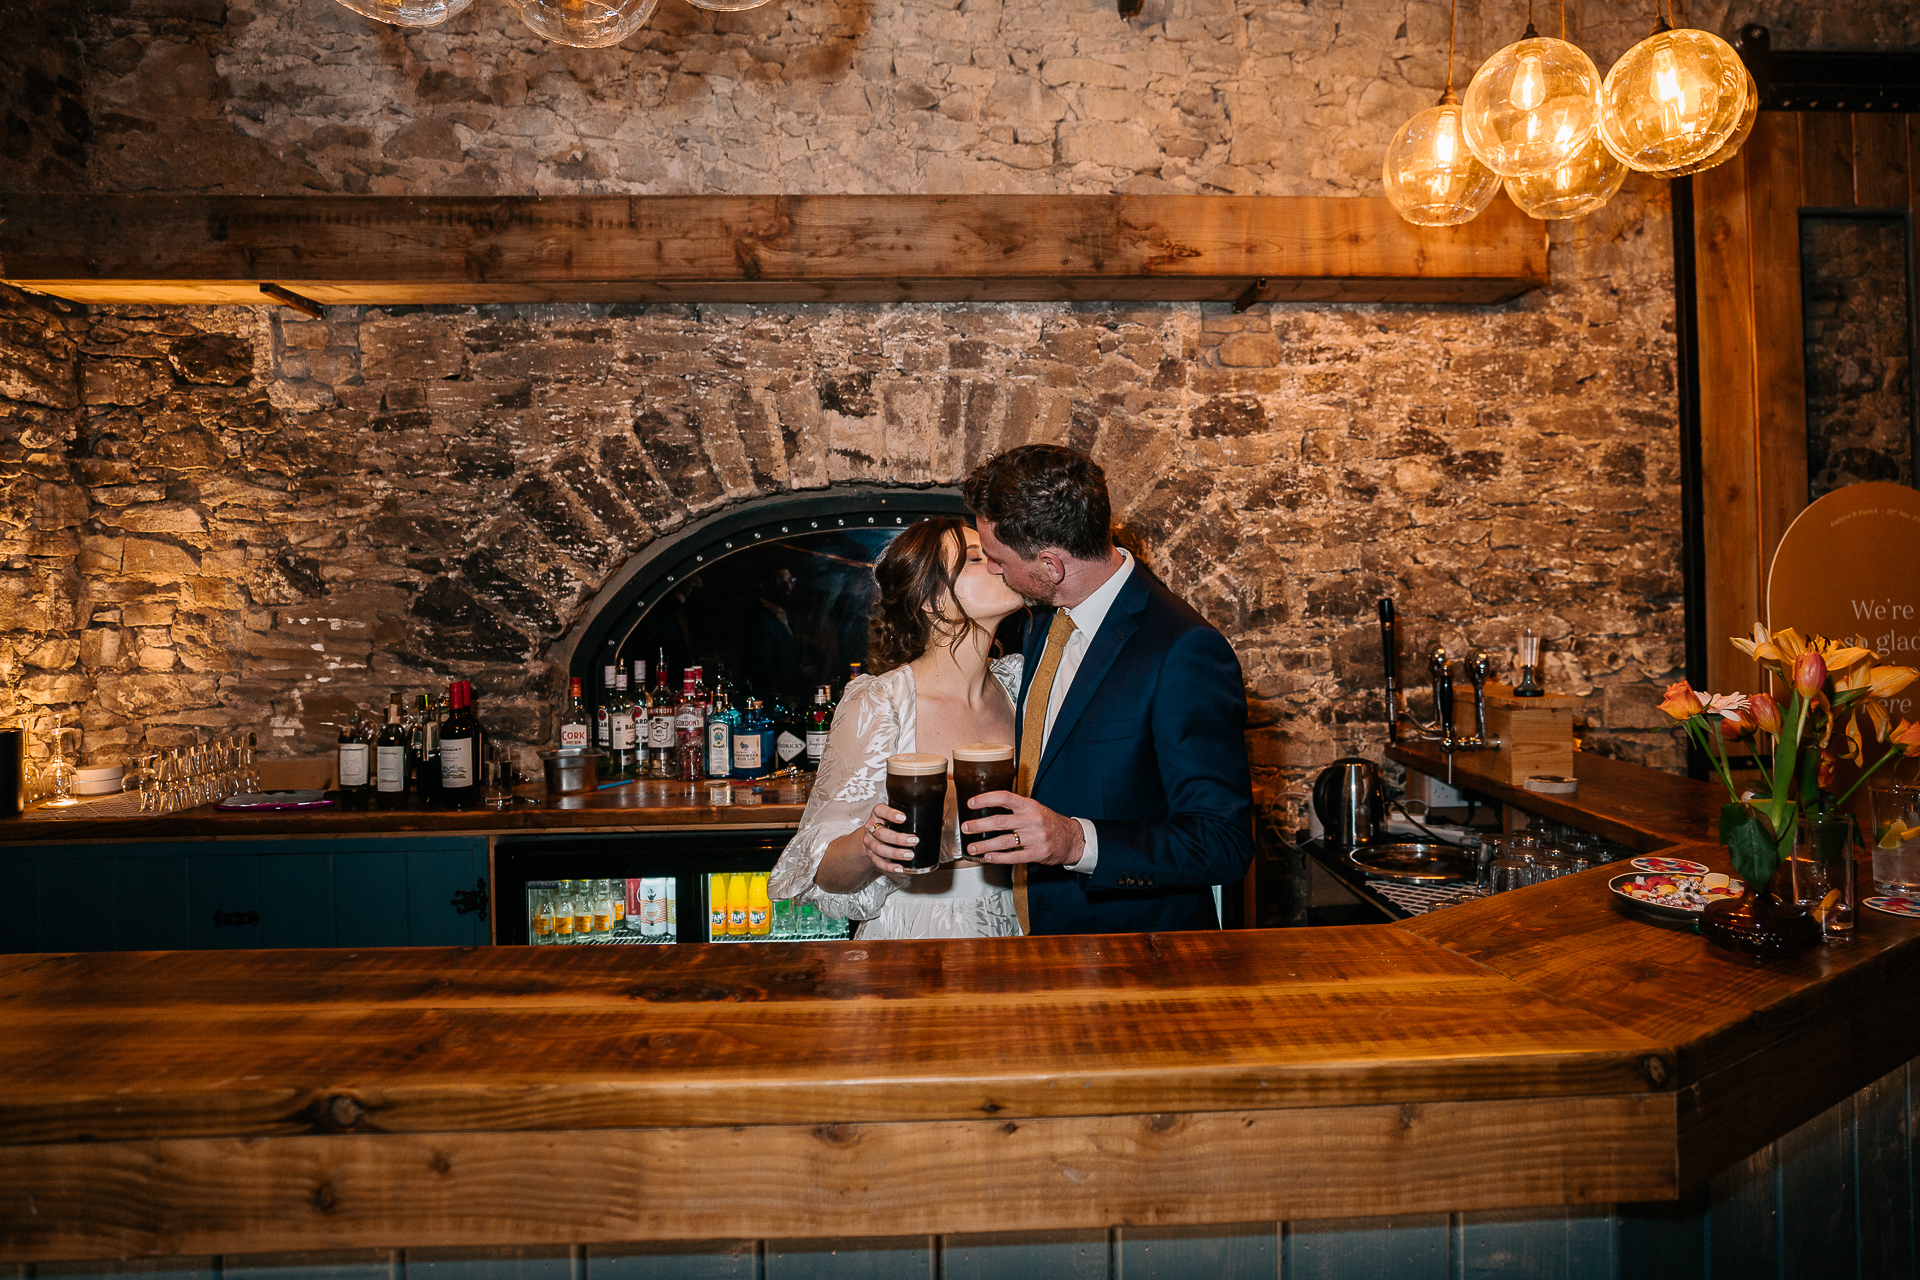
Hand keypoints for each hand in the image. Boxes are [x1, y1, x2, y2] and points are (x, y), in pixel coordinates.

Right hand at [859, 803, 918, 873]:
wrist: (870, 836)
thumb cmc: (887, 824)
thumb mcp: (894, 816)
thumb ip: (912, 817)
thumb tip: (939, 821)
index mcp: (877, 814)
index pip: (880, 810)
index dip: (890, 814)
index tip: (903, 817)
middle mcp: (871, 828)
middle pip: (881, 833)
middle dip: (898, 838)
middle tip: (914, 840)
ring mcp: (870, 842)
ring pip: (879, 848)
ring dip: (895, 853)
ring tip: (910, 855)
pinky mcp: (870, 854)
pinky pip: (878, 862)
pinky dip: (889, 866)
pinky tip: (900, 867)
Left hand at [960, 791, 1084, 866]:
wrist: (1072, 839)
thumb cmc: (1049, 823)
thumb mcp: (1035, 808)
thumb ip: (1016, 807)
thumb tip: (989, 806)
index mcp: (1030, 806)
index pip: (1004, 797)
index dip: (986, 799)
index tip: (971, 803)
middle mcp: (1032, 820)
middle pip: (1000, 821)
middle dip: (979, 825)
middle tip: (966, 827)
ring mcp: (1035, 838)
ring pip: (1004, 841)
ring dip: (984, 845)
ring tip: (972, 847)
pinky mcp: (1037, 853)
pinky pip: (1014, 856)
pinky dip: (999, 857)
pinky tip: (988, 857)